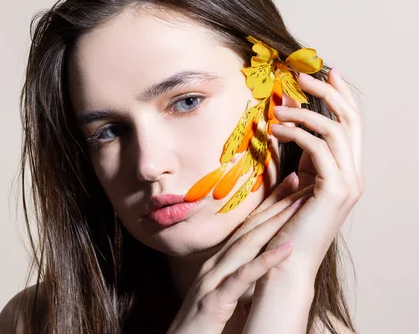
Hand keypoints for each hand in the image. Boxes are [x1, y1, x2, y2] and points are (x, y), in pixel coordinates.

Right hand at [167, 176, 311, 333]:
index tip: (289, 187)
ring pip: (246, 246)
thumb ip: (236, 282)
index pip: (246, 230)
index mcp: (217, 267)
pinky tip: (286, 248)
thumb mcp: (220, 299)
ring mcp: (212, 283)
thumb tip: (257, 271)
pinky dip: (265, 262)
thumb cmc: (200, 329)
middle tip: (298, 180)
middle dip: (274, 204)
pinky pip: (243, 278)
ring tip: (298, 204)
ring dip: (274, 223)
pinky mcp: (214, 302)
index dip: (268, 207)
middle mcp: (214, 268)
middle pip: (248, 230)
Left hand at [262, 67, 364, 279]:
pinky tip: (274, 130)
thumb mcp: (294, 181)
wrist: (285, 261)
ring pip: (336, 130)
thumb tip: (287, 123)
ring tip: (276, 109)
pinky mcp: (335, 191)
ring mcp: (348, 183)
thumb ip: (298, 155)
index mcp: (345, 171)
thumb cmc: (283, 224)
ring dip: (304, 114)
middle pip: (351, 120)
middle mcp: (353, 175)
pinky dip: (297, 133)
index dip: (341, 96)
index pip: (351, 125)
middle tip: (302, 76)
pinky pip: (319, 148)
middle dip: (328, 93)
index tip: (325, 73)